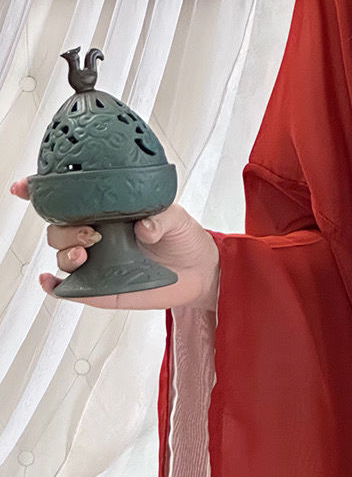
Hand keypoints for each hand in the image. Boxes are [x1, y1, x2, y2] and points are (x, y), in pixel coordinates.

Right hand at [8, 179, 219, 310]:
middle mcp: (97, 235)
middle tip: (92, 233)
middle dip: (64, 229)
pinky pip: (69, 289)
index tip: (26, 187)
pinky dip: (54, 286)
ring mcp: (98, 262)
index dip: (41, 192)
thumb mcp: (176, 217)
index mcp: (108, 211)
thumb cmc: (185, 238)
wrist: (201, 270)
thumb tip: (143, 227)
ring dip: (65, 254)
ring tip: (85, 254)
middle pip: (58, 228)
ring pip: (62, 257)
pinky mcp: (101, 289)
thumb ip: (160, 217)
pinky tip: (52, 282)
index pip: (68, 199)